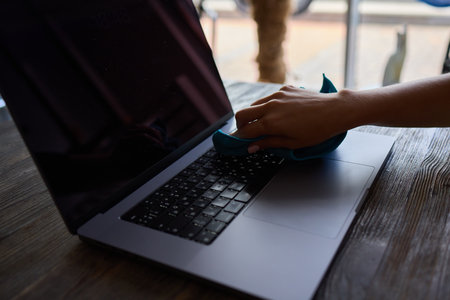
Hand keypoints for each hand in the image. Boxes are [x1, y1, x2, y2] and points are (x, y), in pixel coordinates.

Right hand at [234, 85, 351, 152]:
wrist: (335, 110)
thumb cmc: (317, 130)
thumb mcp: (293, 143)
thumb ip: (269, 143)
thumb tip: (251, 147)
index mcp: (271, 123)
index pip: (246, 131)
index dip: (238, 138)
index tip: (236, 142)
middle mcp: (271, 107)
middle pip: (242, 114)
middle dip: (239, 125)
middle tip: (244, 132)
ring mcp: (277, 95)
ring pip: (254, 104)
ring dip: (253, 115)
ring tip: (261, 124)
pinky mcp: (285, 89)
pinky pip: (269, 98)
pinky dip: (267, 106)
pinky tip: (278, 113)